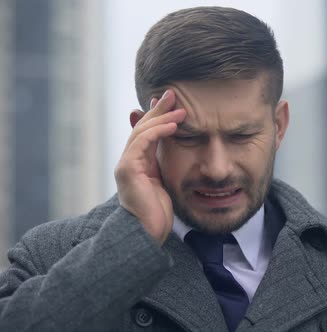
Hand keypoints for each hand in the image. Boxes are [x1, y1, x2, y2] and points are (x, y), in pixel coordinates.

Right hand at [114, 90, 185, 245]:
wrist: (146, 234)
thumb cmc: (158, 214)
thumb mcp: (166, 184)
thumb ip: (167, 167)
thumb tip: (179, 154)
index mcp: (139, 165)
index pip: (147, 134)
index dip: (158, 117)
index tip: (172, 104)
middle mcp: (129, 162)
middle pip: (142, 128)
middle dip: (158, 110)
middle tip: (173, 94)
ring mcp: (126, 165)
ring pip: (142, 132)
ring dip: (161, 117)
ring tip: (180, 108)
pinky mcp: (127, 169)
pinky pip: (142, 143)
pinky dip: (158, 132)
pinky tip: (173, 125)